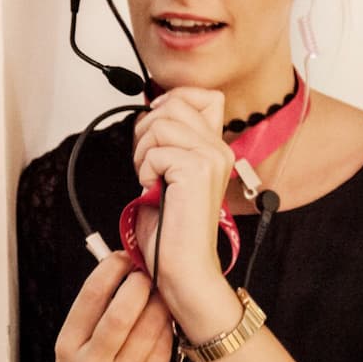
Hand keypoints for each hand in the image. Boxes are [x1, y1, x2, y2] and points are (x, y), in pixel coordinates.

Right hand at [44, 252, 173, 361]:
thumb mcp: (69, 354)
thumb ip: (90, 318)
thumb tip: (118, 276)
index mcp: (68, 346)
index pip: (91, 296)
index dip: (111, 268)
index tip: (123, 257)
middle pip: (123, 310)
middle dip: (141, 283)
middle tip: (148, 271)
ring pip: (149, 327)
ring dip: (159, 302)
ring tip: (161, 291)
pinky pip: (163, 348)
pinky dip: (167, 328)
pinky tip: (165, 319)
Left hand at [131, 87, 232, 303]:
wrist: (182, 266)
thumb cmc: (172, 228)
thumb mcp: (170, 173)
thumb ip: (169, 142)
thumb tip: (151, 112)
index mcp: (217, 148)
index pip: (201, 95)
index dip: (170, 104)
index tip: (155, 133)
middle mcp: (219, 149)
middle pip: (174, 103)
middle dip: (147, 130)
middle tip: (148, 163)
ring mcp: (211, 157)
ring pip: (160, 123)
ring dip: (143, 152)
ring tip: (151, 179)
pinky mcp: (197, 169)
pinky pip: (155, 151)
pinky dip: (144, 171)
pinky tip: (155, 191)